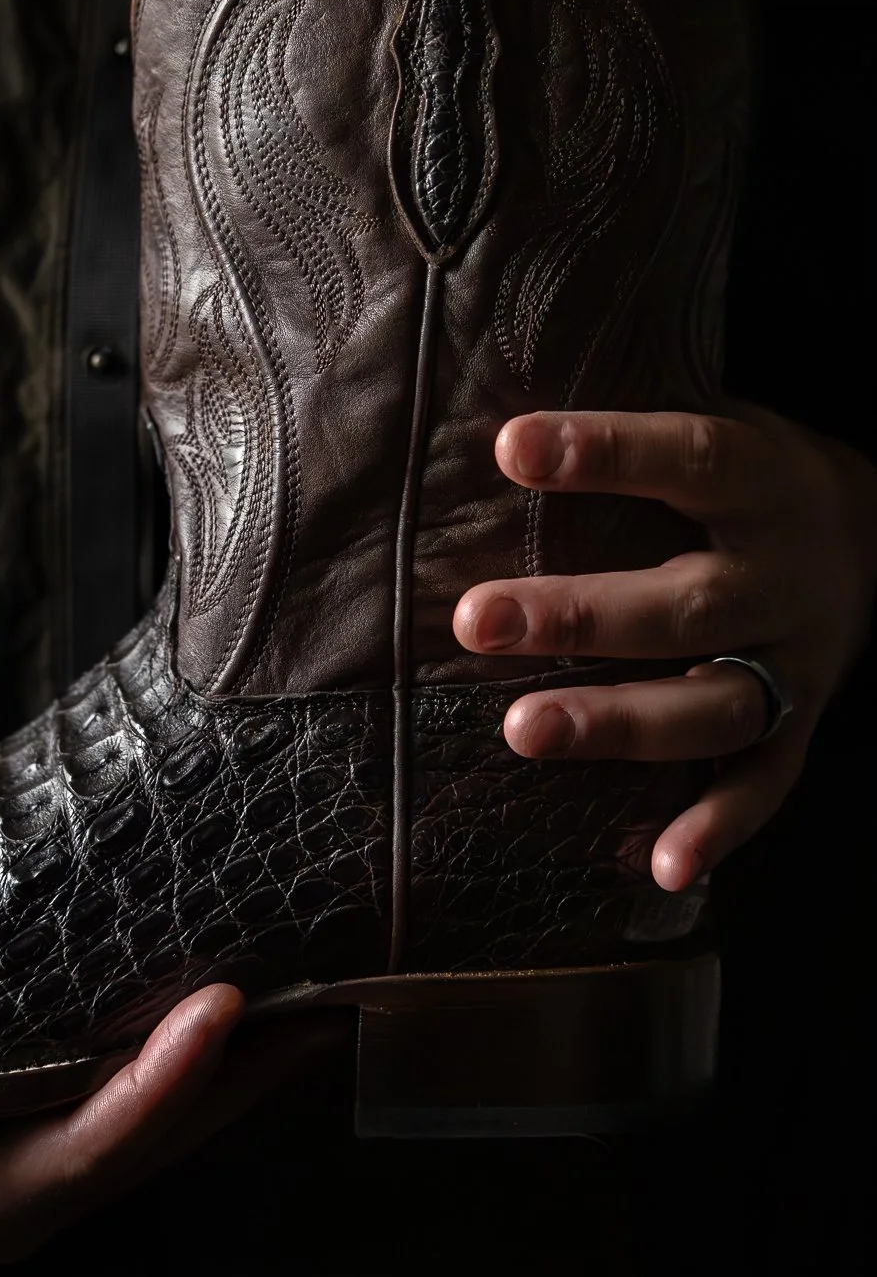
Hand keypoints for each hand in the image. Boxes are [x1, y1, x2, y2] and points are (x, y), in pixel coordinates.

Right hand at [0, 985, 302, 1276]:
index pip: (76, 1153)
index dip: (154, 1090)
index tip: (219, 1012)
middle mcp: (10, 1200)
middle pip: (155, 1142)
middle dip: (246, 1076)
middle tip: (336, 990)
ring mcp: (24, 1170)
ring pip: (160, 1124)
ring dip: (242, 1066)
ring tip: (322, 981)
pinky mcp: (23, 1132)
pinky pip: (128, 1096)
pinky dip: (191, 1053)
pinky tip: (235, 994)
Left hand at [453, 408, 876, 891]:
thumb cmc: (742, 477)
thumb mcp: (715, 424)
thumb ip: (622, 432)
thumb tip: (481, 410)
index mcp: (761, 481)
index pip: (686, 456)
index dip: (604, 452)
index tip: (509, 447)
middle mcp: (782, 576)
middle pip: (685, 604)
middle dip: (577, 615)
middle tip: (474, 620)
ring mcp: (797, 661)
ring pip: (712, 704)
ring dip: (619, 723)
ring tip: (522, 730)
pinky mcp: (801, 726)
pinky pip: (761, 785)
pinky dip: (713, 829)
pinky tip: (653, 866)